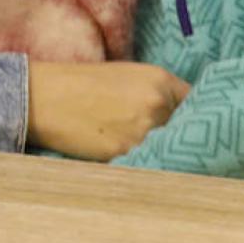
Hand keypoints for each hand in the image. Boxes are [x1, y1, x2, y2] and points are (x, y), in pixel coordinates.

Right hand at [25, 60, 189, 158]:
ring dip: (164, 155)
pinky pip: (148, 164)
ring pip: (170, 151)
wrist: (43, 97)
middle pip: (188, 131)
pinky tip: (133, 162)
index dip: (198, 118)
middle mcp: (157, 104)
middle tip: (172, 146)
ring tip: (146, 155)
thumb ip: (157, 94)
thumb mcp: (126, 76)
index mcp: (160, 80)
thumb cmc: (81, 84)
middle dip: (181, 139)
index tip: (196, 128)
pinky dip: (144, 165)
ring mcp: (143, 131)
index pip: (200, 105)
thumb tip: (184, 117)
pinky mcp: (126, 154)